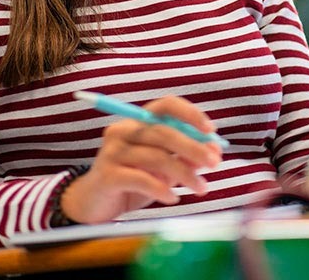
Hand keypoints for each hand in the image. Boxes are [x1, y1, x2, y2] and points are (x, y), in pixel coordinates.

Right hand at [58, 96, 222, 223]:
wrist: (94, 204)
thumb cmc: (133, 181)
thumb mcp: (164, 168)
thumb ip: (185, 157)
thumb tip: (214, 150)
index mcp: (138, 122)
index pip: (166, 105)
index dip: (190, 114)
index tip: (211, 130)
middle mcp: (123, 130)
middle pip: (163, 132)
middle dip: (193, 147)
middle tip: (214, 164)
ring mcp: (112, 151)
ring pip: (156, 156)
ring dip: (185, 173)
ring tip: (201, 188)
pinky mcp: (107, 175)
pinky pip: (141, 179)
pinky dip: (161, 189)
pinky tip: (173, 198)